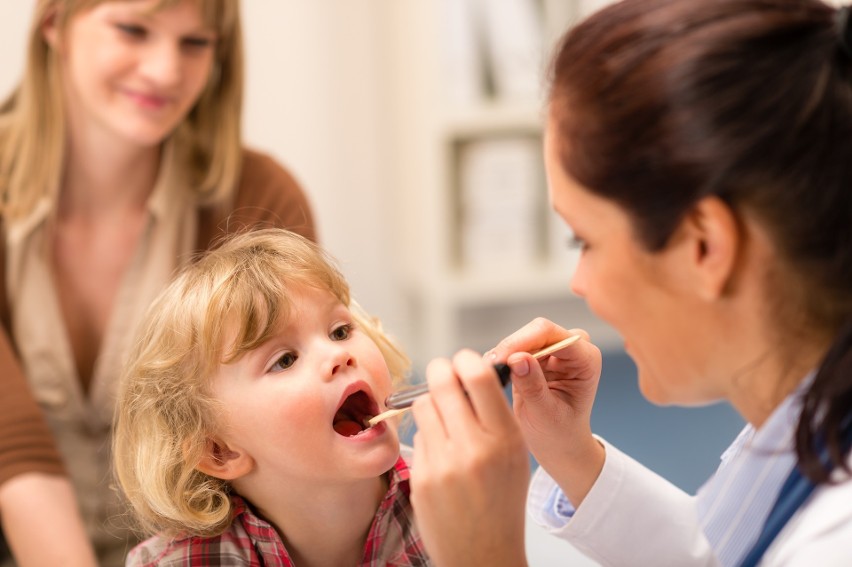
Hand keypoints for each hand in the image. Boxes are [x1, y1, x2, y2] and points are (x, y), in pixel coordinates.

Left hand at [410, 349, 529, 566]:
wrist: (484, 553)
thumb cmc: (501, 501)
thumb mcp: (514, 454)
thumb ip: (494, 414)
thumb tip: (469, 372)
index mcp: (505, 438)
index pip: (478, 375)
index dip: (465, 359)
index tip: (462, 360)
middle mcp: (474, 447)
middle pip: (443, 381)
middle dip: (441, 370)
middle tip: (443, 373)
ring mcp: (444, 463)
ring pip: (423, 403)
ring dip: (430, 400)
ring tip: (441, 413)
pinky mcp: (421, 477)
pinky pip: (417, 435)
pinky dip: (426, 433)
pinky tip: (438, 448)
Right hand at [487, 318, 604, 506]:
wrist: (560, 445)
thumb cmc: (560, 434)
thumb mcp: (546, 415)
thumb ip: (533, 386)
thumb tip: (516, 358)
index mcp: (586, 360)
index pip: (553, 335)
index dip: (524, 342)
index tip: (501, 359)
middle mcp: (574, 348)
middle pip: (537, 331)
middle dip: (512, 346)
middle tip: (490, 366)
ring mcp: (556, 350)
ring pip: (523, 336)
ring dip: (505, 352)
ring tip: (491, 373)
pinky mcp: (539, 355)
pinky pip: (516, 347)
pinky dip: (503, 357)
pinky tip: (494, 372)